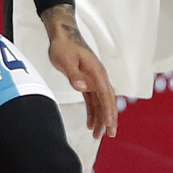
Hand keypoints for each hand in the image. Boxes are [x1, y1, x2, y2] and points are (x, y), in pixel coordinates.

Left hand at [42, 6, 115, 136]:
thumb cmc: (63, 46)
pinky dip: (93, 113)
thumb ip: (73, 74)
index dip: (108, 109)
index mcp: (96, 71)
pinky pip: (93, 101)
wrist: (62, 35)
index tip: (109, 123)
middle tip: (110, 135)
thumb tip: (83, 88)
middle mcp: (98, 77)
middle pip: (107, 101)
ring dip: (101, 119)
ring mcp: (94, 80)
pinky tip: (91, 125)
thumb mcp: (65, 59)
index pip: (105, 94)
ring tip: (98, 136)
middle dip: (109, 119)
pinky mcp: (87, 82)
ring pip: (101, 103)